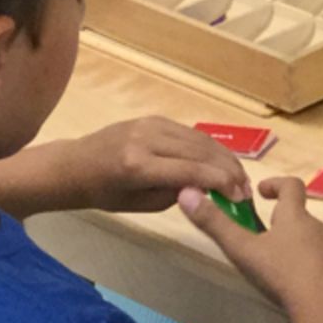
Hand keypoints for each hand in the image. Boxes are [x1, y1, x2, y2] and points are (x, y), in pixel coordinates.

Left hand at [65, 117, 247, 211]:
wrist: (76, 164)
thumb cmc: (105, 193)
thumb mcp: (141, 204)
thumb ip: (176, 194)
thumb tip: (209, 187)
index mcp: (138, 165)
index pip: (192, 171)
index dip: (221, 183)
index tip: (239, 198)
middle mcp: (147, 139)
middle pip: (201, 152)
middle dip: (229, 170)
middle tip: (246, 190)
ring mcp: (151, 124)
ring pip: (200, 139)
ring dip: (224, 158)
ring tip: (239, 178)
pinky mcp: (154, 118)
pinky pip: (190, 133)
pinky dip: (210, 148)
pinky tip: (221, 162)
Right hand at [180, 175, 322, 321]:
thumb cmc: (281, 275)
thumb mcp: (243, 250)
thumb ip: (215, 224)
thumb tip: (185, 193)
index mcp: (295, 217)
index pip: (291, 186)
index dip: (275, 184)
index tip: (262, 192)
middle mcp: (318, 229)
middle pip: (300, 215)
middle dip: (281, 220)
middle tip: (261, 234)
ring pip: (312, 240)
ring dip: (296, 243)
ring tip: (277, 263)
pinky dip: (309, 266)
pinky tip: (297, 285)